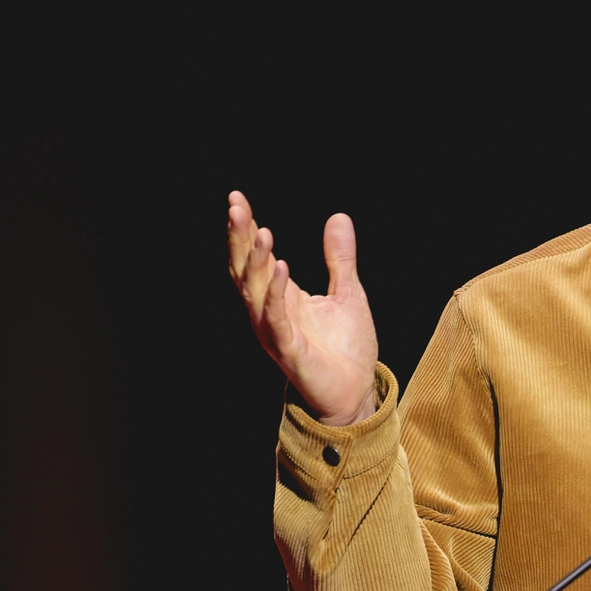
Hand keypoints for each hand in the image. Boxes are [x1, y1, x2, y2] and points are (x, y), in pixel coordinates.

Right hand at [228, 192, 378, 425]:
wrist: (355, 392)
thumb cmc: (346, 349)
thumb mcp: (347, 292)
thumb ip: (338, 258)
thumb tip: (338, 217)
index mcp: (281, 296)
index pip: (255, 257)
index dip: (246, 229)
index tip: (237, 199)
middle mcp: (270, 311)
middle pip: (246, 269)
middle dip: (240, 239)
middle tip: (235, 206)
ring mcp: (276, 331)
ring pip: (255, 292)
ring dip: (256, 261)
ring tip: (261, 232)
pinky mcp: (289, 350)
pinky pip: (277, 319)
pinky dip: (276, 293)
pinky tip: (280, 267)